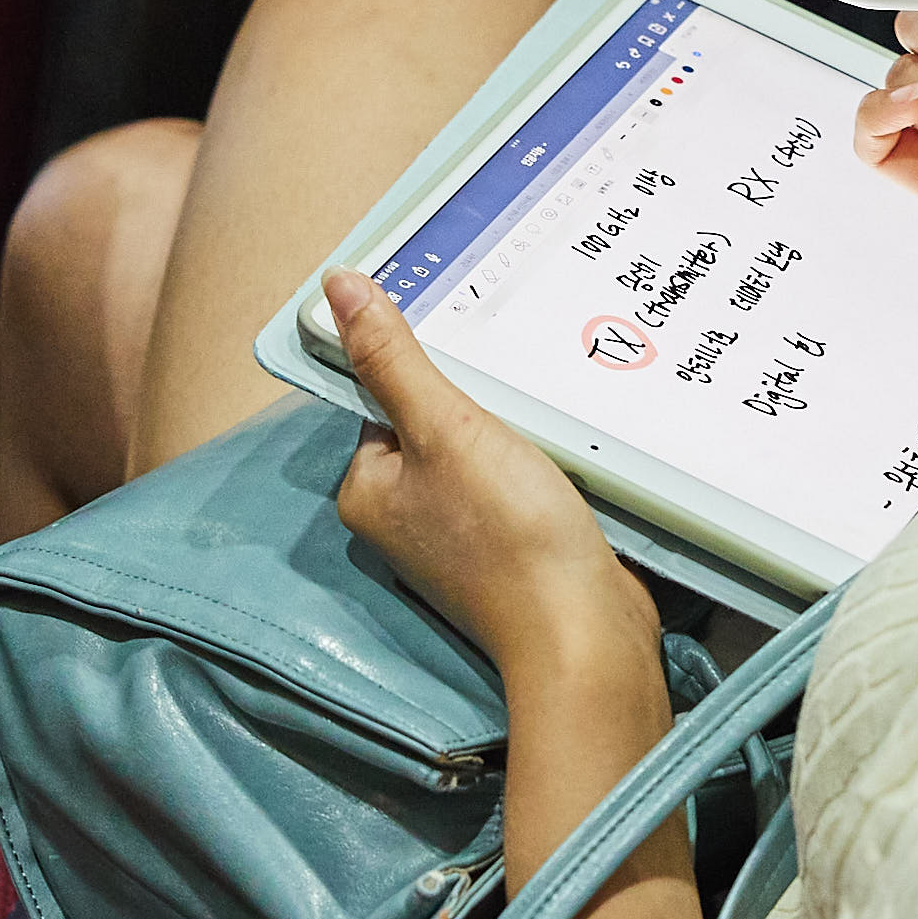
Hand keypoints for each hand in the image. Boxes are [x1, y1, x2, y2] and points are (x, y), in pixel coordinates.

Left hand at [323, 270, 656, 678]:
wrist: (582, 633)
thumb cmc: (506, 535)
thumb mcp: (445, 428)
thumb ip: (392, 358)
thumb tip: (335, 286)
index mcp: (368, 488)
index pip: (383, 395)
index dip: (424, 361)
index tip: (467, 331)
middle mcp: (404, 514)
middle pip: (436, 420)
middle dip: (479, 394)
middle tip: (518, 366)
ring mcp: (458, 535)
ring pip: (482, 448)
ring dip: (515, 424)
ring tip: (547, 402)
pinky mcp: (509, 545)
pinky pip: (516, 480)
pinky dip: (540, 458)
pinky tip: (567, 446)